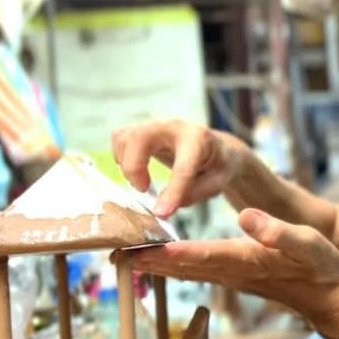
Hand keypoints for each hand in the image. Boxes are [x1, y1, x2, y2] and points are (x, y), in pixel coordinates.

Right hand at [112, 120, 247, 217]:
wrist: (218, 148)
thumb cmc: (218, 166)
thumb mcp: (217, 183)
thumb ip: (193, 194)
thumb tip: (164, 207)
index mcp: (199, 139)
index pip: (182, 167)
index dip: (172, 191)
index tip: (162, 213)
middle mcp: (175, 126)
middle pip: (139, 137)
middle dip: (134, 167)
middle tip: (144, 190)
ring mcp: (156, 125)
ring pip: (125, 136)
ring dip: (126, 164)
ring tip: (144, 183)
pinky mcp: (143, 130)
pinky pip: (121, 138)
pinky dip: (122, 157)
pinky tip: (138, 171)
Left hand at [129, 208, 338, 338]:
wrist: (325, 299)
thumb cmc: (319, 268)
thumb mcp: (309, 244)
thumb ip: (279, 232)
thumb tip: (247, 215)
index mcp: (248, 260)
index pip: (204, 255)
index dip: (172, 252)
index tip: (142, 248)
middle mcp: (232, 271)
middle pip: (183, 266)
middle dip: (148, 261)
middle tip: (113, 254)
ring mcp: (230, 276)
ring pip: (184, 270)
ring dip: (153, 265)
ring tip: (122, 257)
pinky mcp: (231, 275)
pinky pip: (194, 270)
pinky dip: (170, 264)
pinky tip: (155, 259)